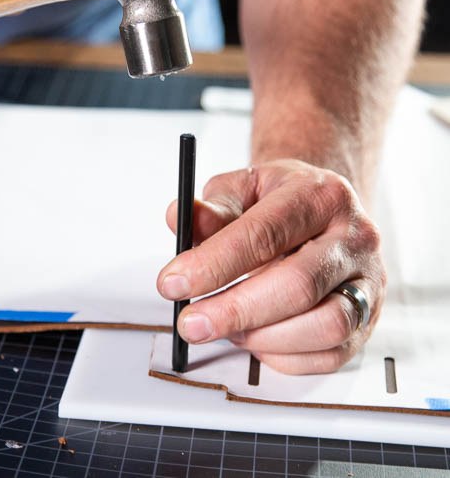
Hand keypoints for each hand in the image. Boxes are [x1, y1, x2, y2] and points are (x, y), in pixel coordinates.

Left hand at [157, 159, 385, 374]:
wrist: (324, 207)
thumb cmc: (279, 199)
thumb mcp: (242, 189)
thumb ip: (211, 209)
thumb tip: (179, 218)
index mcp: (319, 195)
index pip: (265, 233)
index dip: (215, 263)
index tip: (173, 282)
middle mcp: (354, 236)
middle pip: (298, 285)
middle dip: (235, 310)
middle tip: (191, 322)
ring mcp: (369, 281)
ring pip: (324, 326)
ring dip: (262, 336)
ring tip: (225, 327)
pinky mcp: (370, 319)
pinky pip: (331, 354)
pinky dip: (284, 355)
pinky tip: (255, 338)